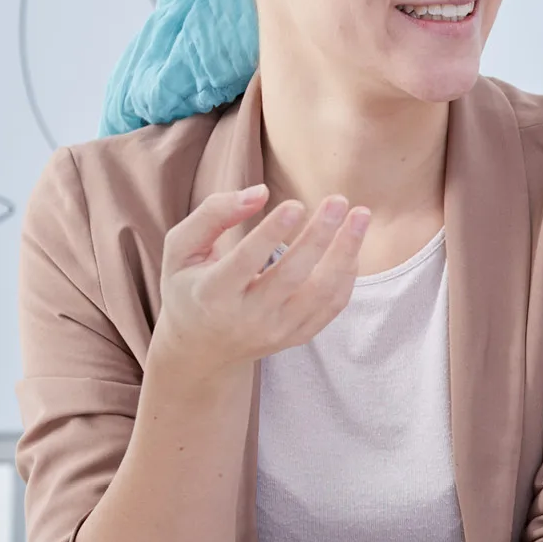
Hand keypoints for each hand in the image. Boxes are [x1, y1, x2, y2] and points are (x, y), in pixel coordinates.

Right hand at [149, 184, 367, 381]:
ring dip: (346, 252)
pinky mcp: (296, 337)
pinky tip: (351, 245)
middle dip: (319, 236)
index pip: (245, 262)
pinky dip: (347, 275)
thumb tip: (260, 193)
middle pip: (291, 277)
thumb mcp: (181, 248)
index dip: (270, 234)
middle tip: (339, 199)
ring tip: (361, 216)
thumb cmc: (190, 285)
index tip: (296, 203)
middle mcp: (246, 318)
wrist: (200, 348)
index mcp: (212, 294)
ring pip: (320, 293)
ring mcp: (275, 332)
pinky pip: (331, 307)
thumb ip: (213, 215)